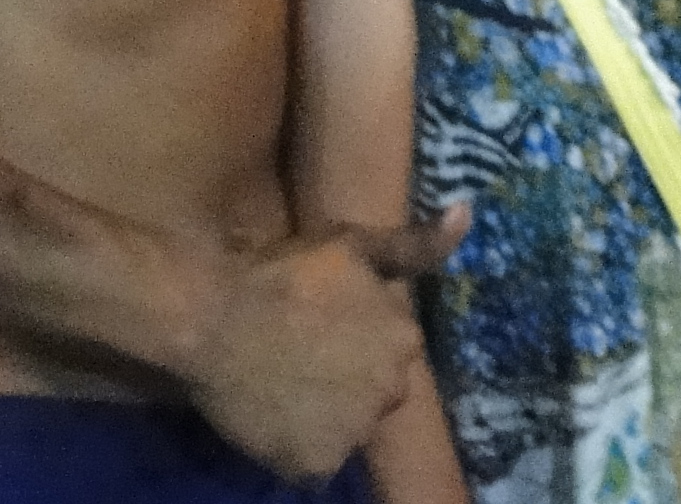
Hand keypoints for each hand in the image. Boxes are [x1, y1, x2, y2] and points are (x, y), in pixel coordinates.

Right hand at [183, 205, 469, 483]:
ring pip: (347, 427)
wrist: (211, 318)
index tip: (323, 320)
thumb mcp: (354, 243)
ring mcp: (353, 434)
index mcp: (405, 339)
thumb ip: (416, 242)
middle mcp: (391, 392)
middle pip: (376, 389)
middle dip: (350, 375)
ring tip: (283, 381)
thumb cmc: (282, 274)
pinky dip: (297, 444)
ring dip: (326, 411)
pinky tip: (272, 412)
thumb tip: (469, 213)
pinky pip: (314, 460)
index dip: (358, 334)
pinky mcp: (315, 466)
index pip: (393, 347)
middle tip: (301, 350)